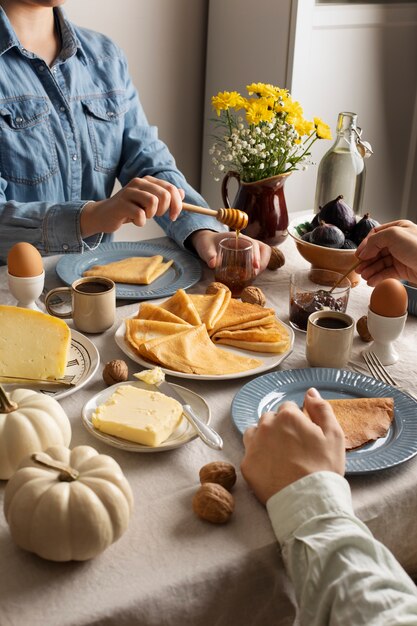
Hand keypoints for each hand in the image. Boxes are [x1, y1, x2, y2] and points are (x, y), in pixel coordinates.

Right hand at [80, 176, 183, 237]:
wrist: (104, 215)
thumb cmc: (129, 209)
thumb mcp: (149, 203)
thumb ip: (165, 197)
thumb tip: (182, 192)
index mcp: (148, 181)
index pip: (171, 188)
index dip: (177, 204)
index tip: (174, 216)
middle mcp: (139, 182)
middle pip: (164, 195)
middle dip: (164, 210)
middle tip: (154, 215)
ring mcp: (129, 192)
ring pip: (153, 202)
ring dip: (150, 215)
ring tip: (142, 216)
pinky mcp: (122, 203)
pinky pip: (140, 215)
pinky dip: (140, 222)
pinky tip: (132, 220)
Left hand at [190, 231, 271, 272]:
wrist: (206, 242)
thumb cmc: (206, 243)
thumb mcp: (205, 248)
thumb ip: (209, 255)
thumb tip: (213, 264)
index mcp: (238, 238)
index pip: (253, 244)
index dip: (257, 255)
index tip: (255, 266)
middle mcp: (245, 242)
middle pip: (264, 249)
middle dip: (264, 261)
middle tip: (255, 274)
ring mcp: (247, 249)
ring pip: (263, 255)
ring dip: (262, 265)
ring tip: (253, 276)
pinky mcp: (246, 256)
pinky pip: (256, 261)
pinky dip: (256, 269)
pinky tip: (249, 277)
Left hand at [241, 388, 344, 503]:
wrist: (309, 501)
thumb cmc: (324, 468)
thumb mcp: (334, 435)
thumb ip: (322, 409)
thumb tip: (310, 392)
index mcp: (287, 416)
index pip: (288, 408)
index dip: (297, 421)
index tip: (303, 435)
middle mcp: (266, 426)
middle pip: (270, 418)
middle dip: (279, 427)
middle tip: (293, 447)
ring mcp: (253, 445)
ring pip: (255, 432)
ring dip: (264, 438)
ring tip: (279, 456)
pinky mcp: (246, 464)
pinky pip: (249, 453)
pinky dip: (258, 458)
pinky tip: (271, 468)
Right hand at [356, 219, 416, 285]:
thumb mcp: (393, 235)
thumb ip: (374, 240)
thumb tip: (363, 252)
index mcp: (398, 228)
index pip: (376, 235)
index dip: (366, 245)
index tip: (358, 255)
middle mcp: (399, 242)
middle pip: (376, 250)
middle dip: (366, 260)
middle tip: (359, 269)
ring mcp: (400, 256)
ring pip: (380, 263)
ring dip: (371, 270)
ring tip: (364, 277)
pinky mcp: (403, 270)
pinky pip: (386, 273)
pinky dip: (378, 277)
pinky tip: (372, 281)